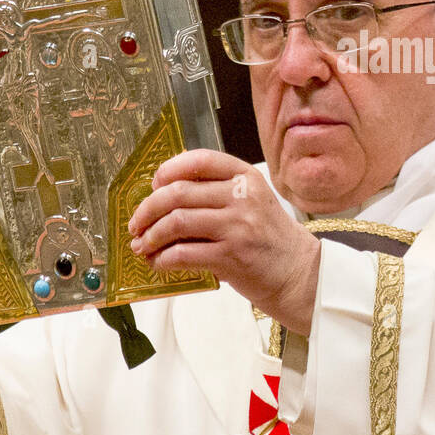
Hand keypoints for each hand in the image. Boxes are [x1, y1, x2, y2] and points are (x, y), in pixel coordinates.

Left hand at [127, 149, 320, 334]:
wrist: (299, 274)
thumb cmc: (270, 240)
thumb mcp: (253, 203)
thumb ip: (218, 193)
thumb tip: (163, 197)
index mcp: (246, 177)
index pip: (200, 160)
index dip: (169, 169)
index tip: (154, 184)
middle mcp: (242, 196)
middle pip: (178, 193)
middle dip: (147, 209)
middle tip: (136, 223)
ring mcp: (237, 226)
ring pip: (176, 222)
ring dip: (151, 236)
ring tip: (142, 245)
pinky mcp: (231, 257)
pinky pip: (183, 254)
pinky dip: (162, 259)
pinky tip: (157, 263)